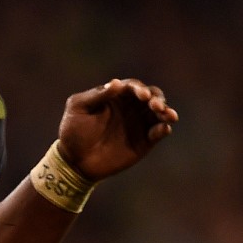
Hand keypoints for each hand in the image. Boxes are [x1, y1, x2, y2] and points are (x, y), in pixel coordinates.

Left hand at [56, 78, 177, 180]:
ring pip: (159, 113)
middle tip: (155, 106)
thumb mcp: (79, 108)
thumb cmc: (73, 130)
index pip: (133, 87)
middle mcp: (131, 108)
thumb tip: (117, 83)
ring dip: (166, 112)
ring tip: (168, 116)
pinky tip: (163, 129)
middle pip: (152, 97)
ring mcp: (138, 124)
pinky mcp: (144, 141)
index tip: (141, 96)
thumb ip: (98, 96)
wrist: (74, 160)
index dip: (139, 89)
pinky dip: (163, 129)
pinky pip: (158, 132)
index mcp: (116, 96)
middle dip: (157, 99)